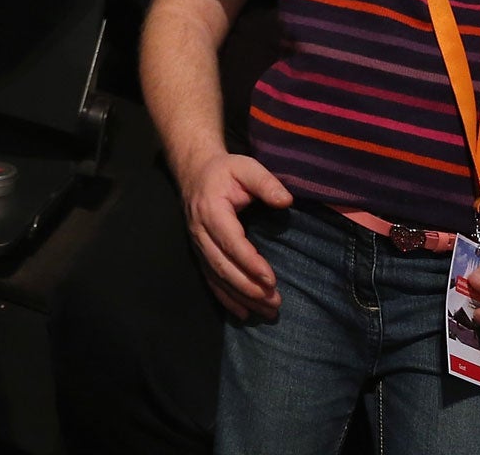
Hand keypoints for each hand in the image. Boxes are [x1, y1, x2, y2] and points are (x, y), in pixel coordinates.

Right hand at [182, 152, 290, 319]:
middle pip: (223, 266)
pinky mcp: (199, 253)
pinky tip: (244, 313)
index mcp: (211, 210)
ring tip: (267, 311)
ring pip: (217, 277)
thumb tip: (285, 201)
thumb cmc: (224, 171)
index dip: (250, 263)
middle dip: (249, 287)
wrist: (194, 171)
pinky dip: (226, 299)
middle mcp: (200, 232)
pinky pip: (211, 280)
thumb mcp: (245, 167)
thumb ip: (265, 182)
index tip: (271, 279)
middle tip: (275, 301)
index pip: (231, 242)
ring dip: (241, 297)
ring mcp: (197, 245)